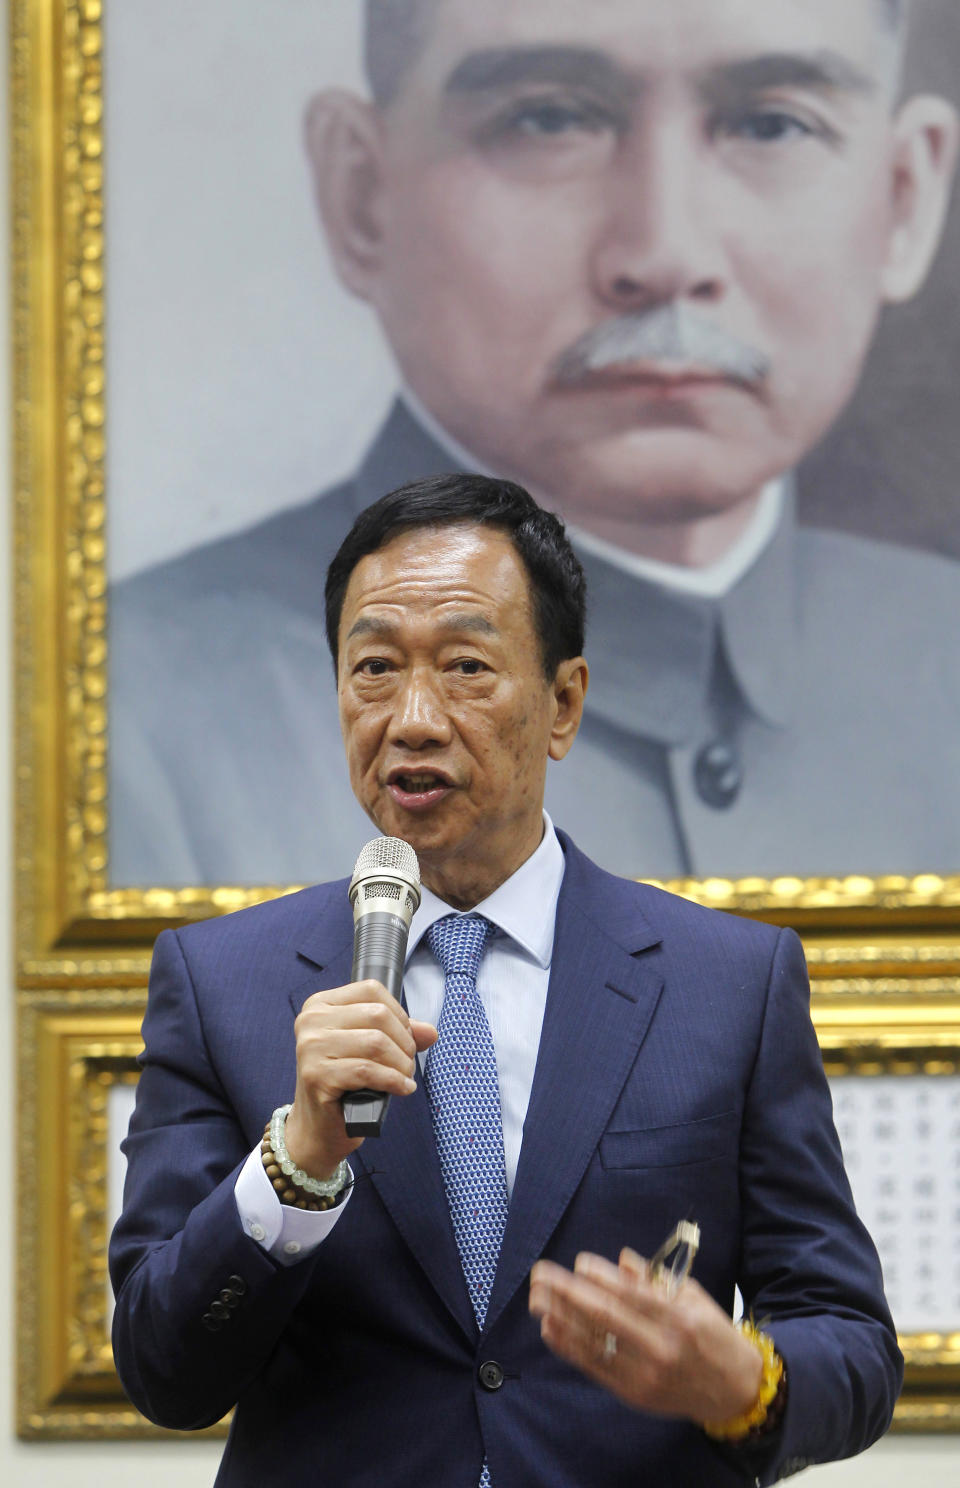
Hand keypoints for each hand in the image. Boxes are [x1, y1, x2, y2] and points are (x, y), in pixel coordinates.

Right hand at [284, 979, 436, 1179]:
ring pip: (376, 1042)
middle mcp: (311, 1021)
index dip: (399, 1014)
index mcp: (320, 1005)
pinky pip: (368, 1070)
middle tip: (407, 1063)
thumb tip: (430, 1031)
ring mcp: (311, 1048)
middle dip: (404, 1041)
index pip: (372, 989)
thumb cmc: (343, 1085)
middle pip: (378, 1014)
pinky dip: (394, 1080)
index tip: (404, 1037)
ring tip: (404, 1077)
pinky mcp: (317, 1075)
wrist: (317, 1128)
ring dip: (401, 1064)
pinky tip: (402, 1089)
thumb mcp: (369, 1050)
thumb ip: (398, 1033)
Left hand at [529, 1248, 761, 1422]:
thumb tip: (620, 1261)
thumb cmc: (714, 1335)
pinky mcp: (633, 1394)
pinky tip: (549, 1327)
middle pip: (604, 1317)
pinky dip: (568, 1346)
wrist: (735, 1390)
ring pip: (593, 1342)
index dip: (601, 1278)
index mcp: (680, 1319)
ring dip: (559, 1317)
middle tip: (541, 1273)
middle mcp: (661, 1348)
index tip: (578, 1262)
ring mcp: (645, 1375)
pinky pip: (594, 1366)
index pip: (631, 1295)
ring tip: (535, 1298)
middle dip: (567, 1293)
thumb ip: (655, 1280)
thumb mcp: (694, 1297)